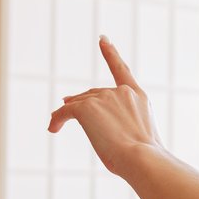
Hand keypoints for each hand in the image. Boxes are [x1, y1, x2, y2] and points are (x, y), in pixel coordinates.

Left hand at [47, 37, 163, 177]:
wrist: (143, 159)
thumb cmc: (145, 159)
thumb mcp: (139, 138)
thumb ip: (125, 127)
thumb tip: (104, 131)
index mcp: (139, 97)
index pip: (121, 70)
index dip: (110, 53)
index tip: (102, 39)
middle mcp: (122, 93)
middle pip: (94, 94)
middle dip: (80, 99)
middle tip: (65, 104)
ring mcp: (105, 98)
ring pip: (78, 103)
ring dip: (66, 112)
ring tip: (55, 125)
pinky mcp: (87, 108)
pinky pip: (65, 111)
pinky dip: (57, 119)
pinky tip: (52, 129)